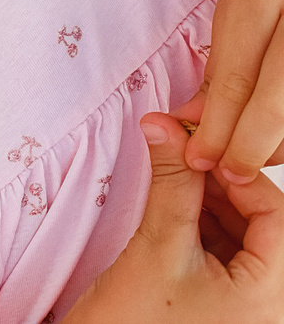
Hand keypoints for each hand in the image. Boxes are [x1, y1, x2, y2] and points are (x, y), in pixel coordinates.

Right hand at [64, 112, 283, 321]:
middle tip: (178, 151)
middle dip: (220, 183)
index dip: (238, 172)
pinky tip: (170, 206)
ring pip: (243, 234)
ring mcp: (248, 305)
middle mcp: (272, 301)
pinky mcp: (223, 304)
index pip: (277, 212)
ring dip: (207, 201)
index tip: (196, 144)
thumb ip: (171, 183)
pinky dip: (199, 224)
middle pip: (263, 222)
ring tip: (169, 177)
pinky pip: (224, 253)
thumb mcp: (157, 246)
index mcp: (275, 293)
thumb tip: (165, 125)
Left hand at [190, 0, 283, 187]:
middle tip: (228, 172)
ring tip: (254, 155)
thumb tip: (195, 123)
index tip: (202, 159)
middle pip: (279, 95)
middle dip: (252, 143)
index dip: (219, 126)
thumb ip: (220, 61)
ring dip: (282, 141)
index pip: (239, 71)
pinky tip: (281, 136)